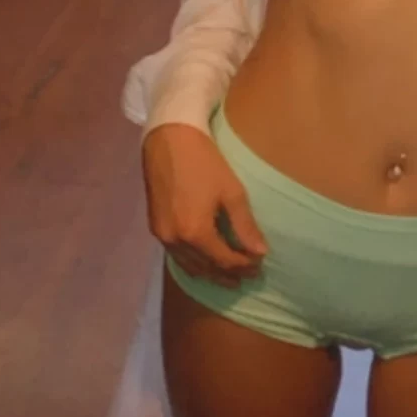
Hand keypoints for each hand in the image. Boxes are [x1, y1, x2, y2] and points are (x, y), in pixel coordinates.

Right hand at [143, 123, 267, 286]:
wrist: (168, 139)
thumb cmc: (205, 162)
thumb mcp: (232, 192)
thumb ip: (245, 226)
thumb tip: (260, 253)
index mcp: (195, 232)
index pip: (225, 261)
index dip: (244, 266)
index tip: (260, 266)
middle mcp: (175, 240)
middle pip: (206, 268)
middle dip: (229, 274)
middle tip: (249, 276)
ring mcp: (162, 236)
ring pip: (189, 266)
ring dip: (211, 273)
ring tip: (230, 277)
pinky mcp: (155, 228)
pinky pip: (177, 256)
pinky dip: (194, 263)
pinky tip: (205, 263)